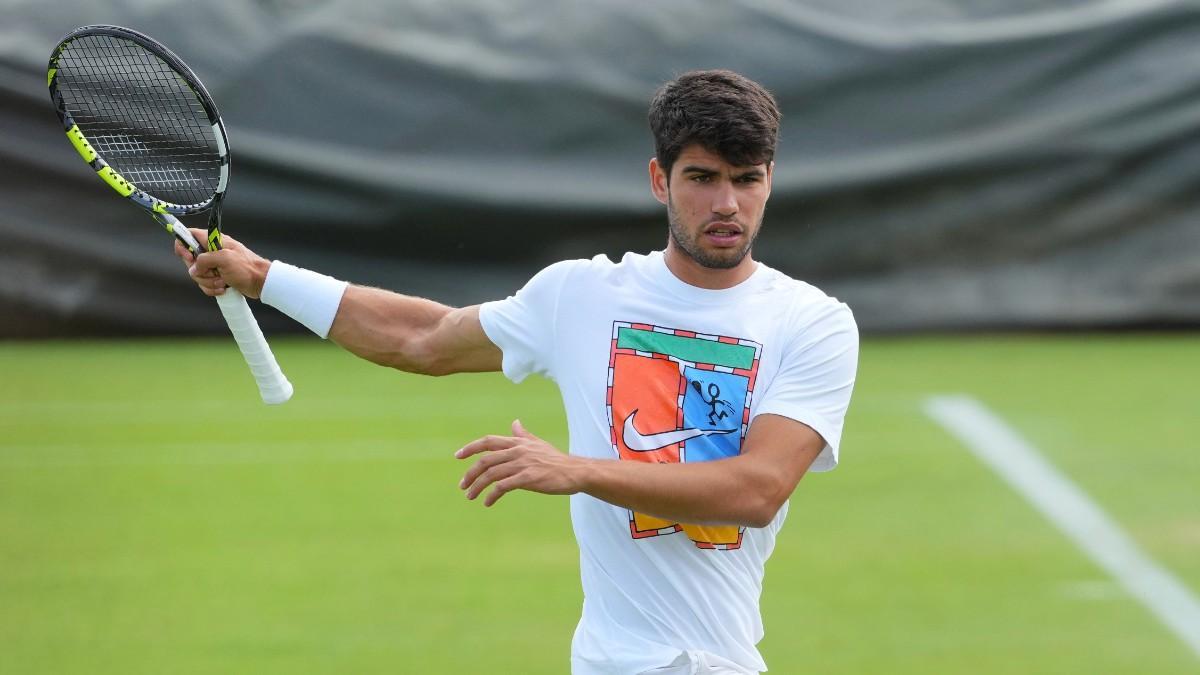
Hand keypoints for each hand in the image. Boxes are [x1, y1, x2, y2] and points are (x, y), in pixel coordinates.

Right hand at [174, 228, 269, 297]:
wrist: (261, 283)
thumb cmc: (247, 268)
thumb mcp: (225, 259)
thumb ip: (204, 260)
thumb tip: (194, 269)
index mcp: (213, 241)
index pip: (189, 235)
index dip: (183, 245)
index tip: (189, 258)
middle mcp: (212, 252)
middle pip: (191, 260)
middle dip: (200, 271)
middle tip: (214, 273)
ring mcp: (214, 265)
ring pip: (198, 275)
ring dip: (208, 282)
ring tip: (223, 281)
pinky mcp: (217, 277)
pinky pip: (205, 284)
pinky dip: (212, 288)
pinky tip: (224, 288)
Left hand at [456, 420, 583, 506]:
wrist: (574, 472)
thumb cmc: (556, 459)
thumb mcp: (538, 443)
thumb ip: (523, 435)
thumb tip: (515, 422)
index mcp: (518, 442)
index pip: (488, 441)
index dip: (471, 447)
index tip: (458, 456)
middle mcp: (517, 451)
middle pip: (485, 460)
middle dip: (470, 473)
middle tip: (462, 485)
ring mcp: (522, 464)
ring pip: (491, 474)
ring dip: (477, 486)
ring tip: (470, 496)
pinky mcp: (528, 478)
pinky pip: (503, 487)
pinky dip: (491, 495)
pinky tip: (487, 502)